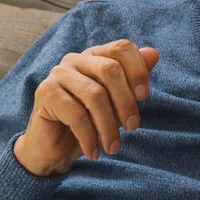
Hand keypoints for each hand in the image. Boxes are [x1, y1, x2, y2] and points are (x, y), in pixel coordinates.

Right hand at [14, 40, 158, 175]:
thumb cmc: (90, 123)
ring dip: (108, 126)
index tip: (144, 97)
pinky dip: (89, 137)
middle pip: (110, 70)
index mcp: (95, 56)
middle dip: (126, 102)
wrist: (54, 148)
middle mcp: (75, 59)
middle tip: (132, 128)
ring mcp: (58, 74)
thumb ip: (133, 79)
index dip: (137, 70)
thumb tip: (153, 54)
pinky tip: (93, 152)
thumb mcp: (117, 104)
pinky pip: (76, 114)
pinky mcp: (45, 93)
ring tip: (113, 147)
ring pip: (95, 94)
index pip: (121, 48)